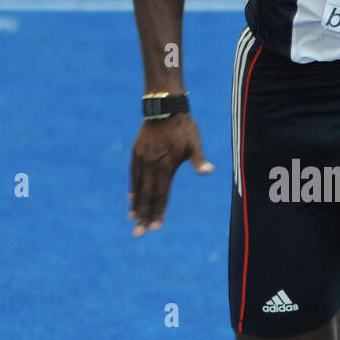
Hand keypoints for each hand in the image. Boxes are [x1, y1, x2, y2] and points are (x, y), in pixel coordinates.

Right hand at [128, 114, 213, 235]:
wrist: (164, 105)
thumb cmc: (184, 126)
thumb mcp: (194, 142)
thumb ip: (198, 159)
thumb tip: (208, 171)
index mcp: (165, 165)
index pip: (161, 194)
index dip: (158, 212)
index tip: (155, 228)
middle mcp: (151, 164)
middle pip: (147, 195)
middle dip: (144, 216)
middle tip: (139, 234)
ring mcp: (141, 159)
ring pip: (138, 187)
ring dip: (136, 205)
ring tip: (133, 219)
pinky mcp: (137, 152)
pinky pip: (133, 175)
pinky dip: (133, 188)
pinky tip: (131, 198)